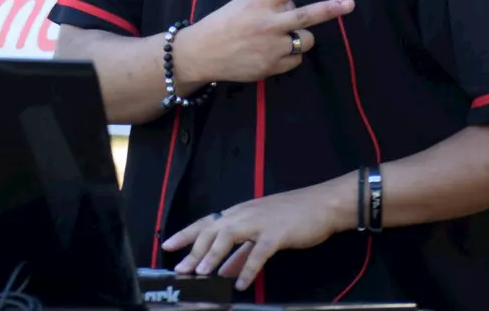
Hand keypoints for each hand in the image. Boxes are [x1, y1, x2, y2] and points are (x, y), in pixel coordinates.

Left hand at [161, 184, 341, 290]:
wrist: (321, 205)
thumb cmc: (291, 216)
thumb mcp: (261, 231)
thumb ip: (241, 253)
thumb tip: (223, 272)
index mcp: (240, 213)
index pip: (207, 222)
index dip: (186, 233)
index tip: (168, 245)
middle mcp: (245, 214)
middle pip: (213, 230)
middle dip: (194, 250)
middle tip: (180, 268)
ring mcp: (260, 222)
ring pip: (230, 237)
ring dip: (213, 256)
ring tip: (201, 273)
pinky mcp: (277, 234)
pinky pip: (259, 252)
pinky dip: (248, 268)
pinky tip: (240, 284)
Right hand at [176, 0, 351, 85]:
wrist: (202, 53)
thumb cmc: (222, 24)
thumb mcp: (243, 4)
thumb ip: (268, 3)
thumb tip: (292, 4)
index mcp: (260, 5)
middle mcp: (269, 25)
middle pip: (306, 17)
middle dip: (331, 9)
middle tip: (351, 4)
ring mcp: (272, 48)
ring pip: (305, 41)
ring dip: (302, 37)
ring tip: (287, 36)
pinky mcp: (272, 67)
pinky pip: (295, 59)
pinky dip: (290, 55)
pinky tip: (274, 52)